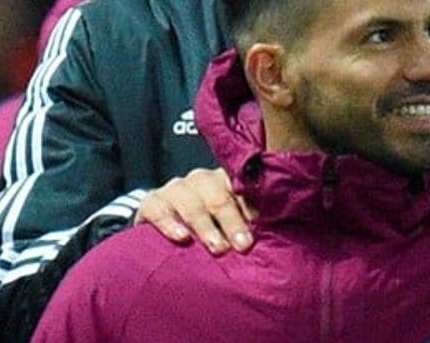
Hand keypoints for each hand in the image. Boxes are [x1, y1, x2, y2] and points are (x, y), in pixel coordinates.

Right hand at [135, 167, 256, 254]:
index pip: (243, 187)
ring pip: (190, 199)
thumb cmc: (212, 233)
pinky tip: (181, 237)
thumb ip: (251, 228)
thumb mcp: (233, 229)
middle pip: (218, 193)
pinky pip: (157, 207)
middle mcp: (202, 180)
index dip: (252, 208)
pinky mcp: (151, 202)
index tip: (260, 229)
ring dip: (205, 224)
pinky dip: (169, 222)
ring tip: (217, 247)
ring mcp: (176, 189)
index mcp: (228, 182)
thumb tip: (278, 243)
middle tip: (243, 245)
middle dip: (232, 220)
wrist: (168, 233)